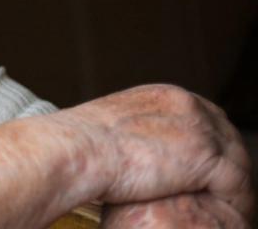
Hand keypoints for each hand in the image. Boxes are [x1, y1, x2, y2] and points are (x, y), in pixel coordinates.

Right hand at [57, 85, 251, 221]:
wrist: (76, 151)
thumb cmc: (79, 145)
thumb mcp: (113, 126)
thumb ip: (136, 132)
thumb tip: (134, 151)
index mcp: (164, 95)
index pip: (204, 117)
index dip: (209, 145)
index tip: (205, 171)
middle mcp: (186, 104)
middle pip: (227, 136)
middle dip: (226, 164)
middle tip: (224, 192)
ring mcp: (200, 128)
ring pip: (237, 161)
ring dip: (235, 187)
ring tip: (232, 209)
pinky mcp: (206, 157)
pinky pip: (237, 184)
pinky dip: (237, 202)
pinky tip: (231, 217)